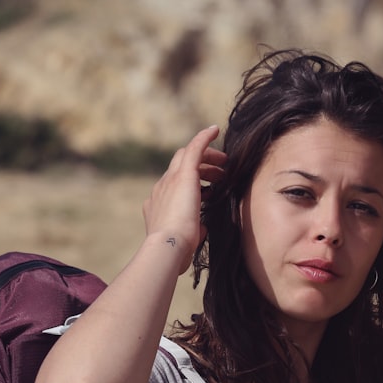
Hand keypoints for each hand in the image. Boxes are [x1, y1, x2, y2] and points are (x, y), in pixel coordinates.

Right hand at [142, 126, 225, 272]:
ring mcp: (169, 181)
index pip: (174, 187)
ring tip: (224, 164)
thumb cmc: (176, 252)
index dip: (191, 185)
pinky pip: (194, 149)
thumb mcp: (186, 241)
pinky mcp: (183, 175)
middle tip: (219, 173)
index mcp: (158, 206)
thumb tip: (202, 227)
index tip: (207, 189)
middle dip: (199, 167)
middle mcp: (160, 190)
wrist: (168, 248)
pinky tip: (215, 130)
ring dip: (206, 158)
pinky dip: (204, 138)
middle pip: (178, 167)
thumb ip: (193, 231)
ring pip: (187, 158)